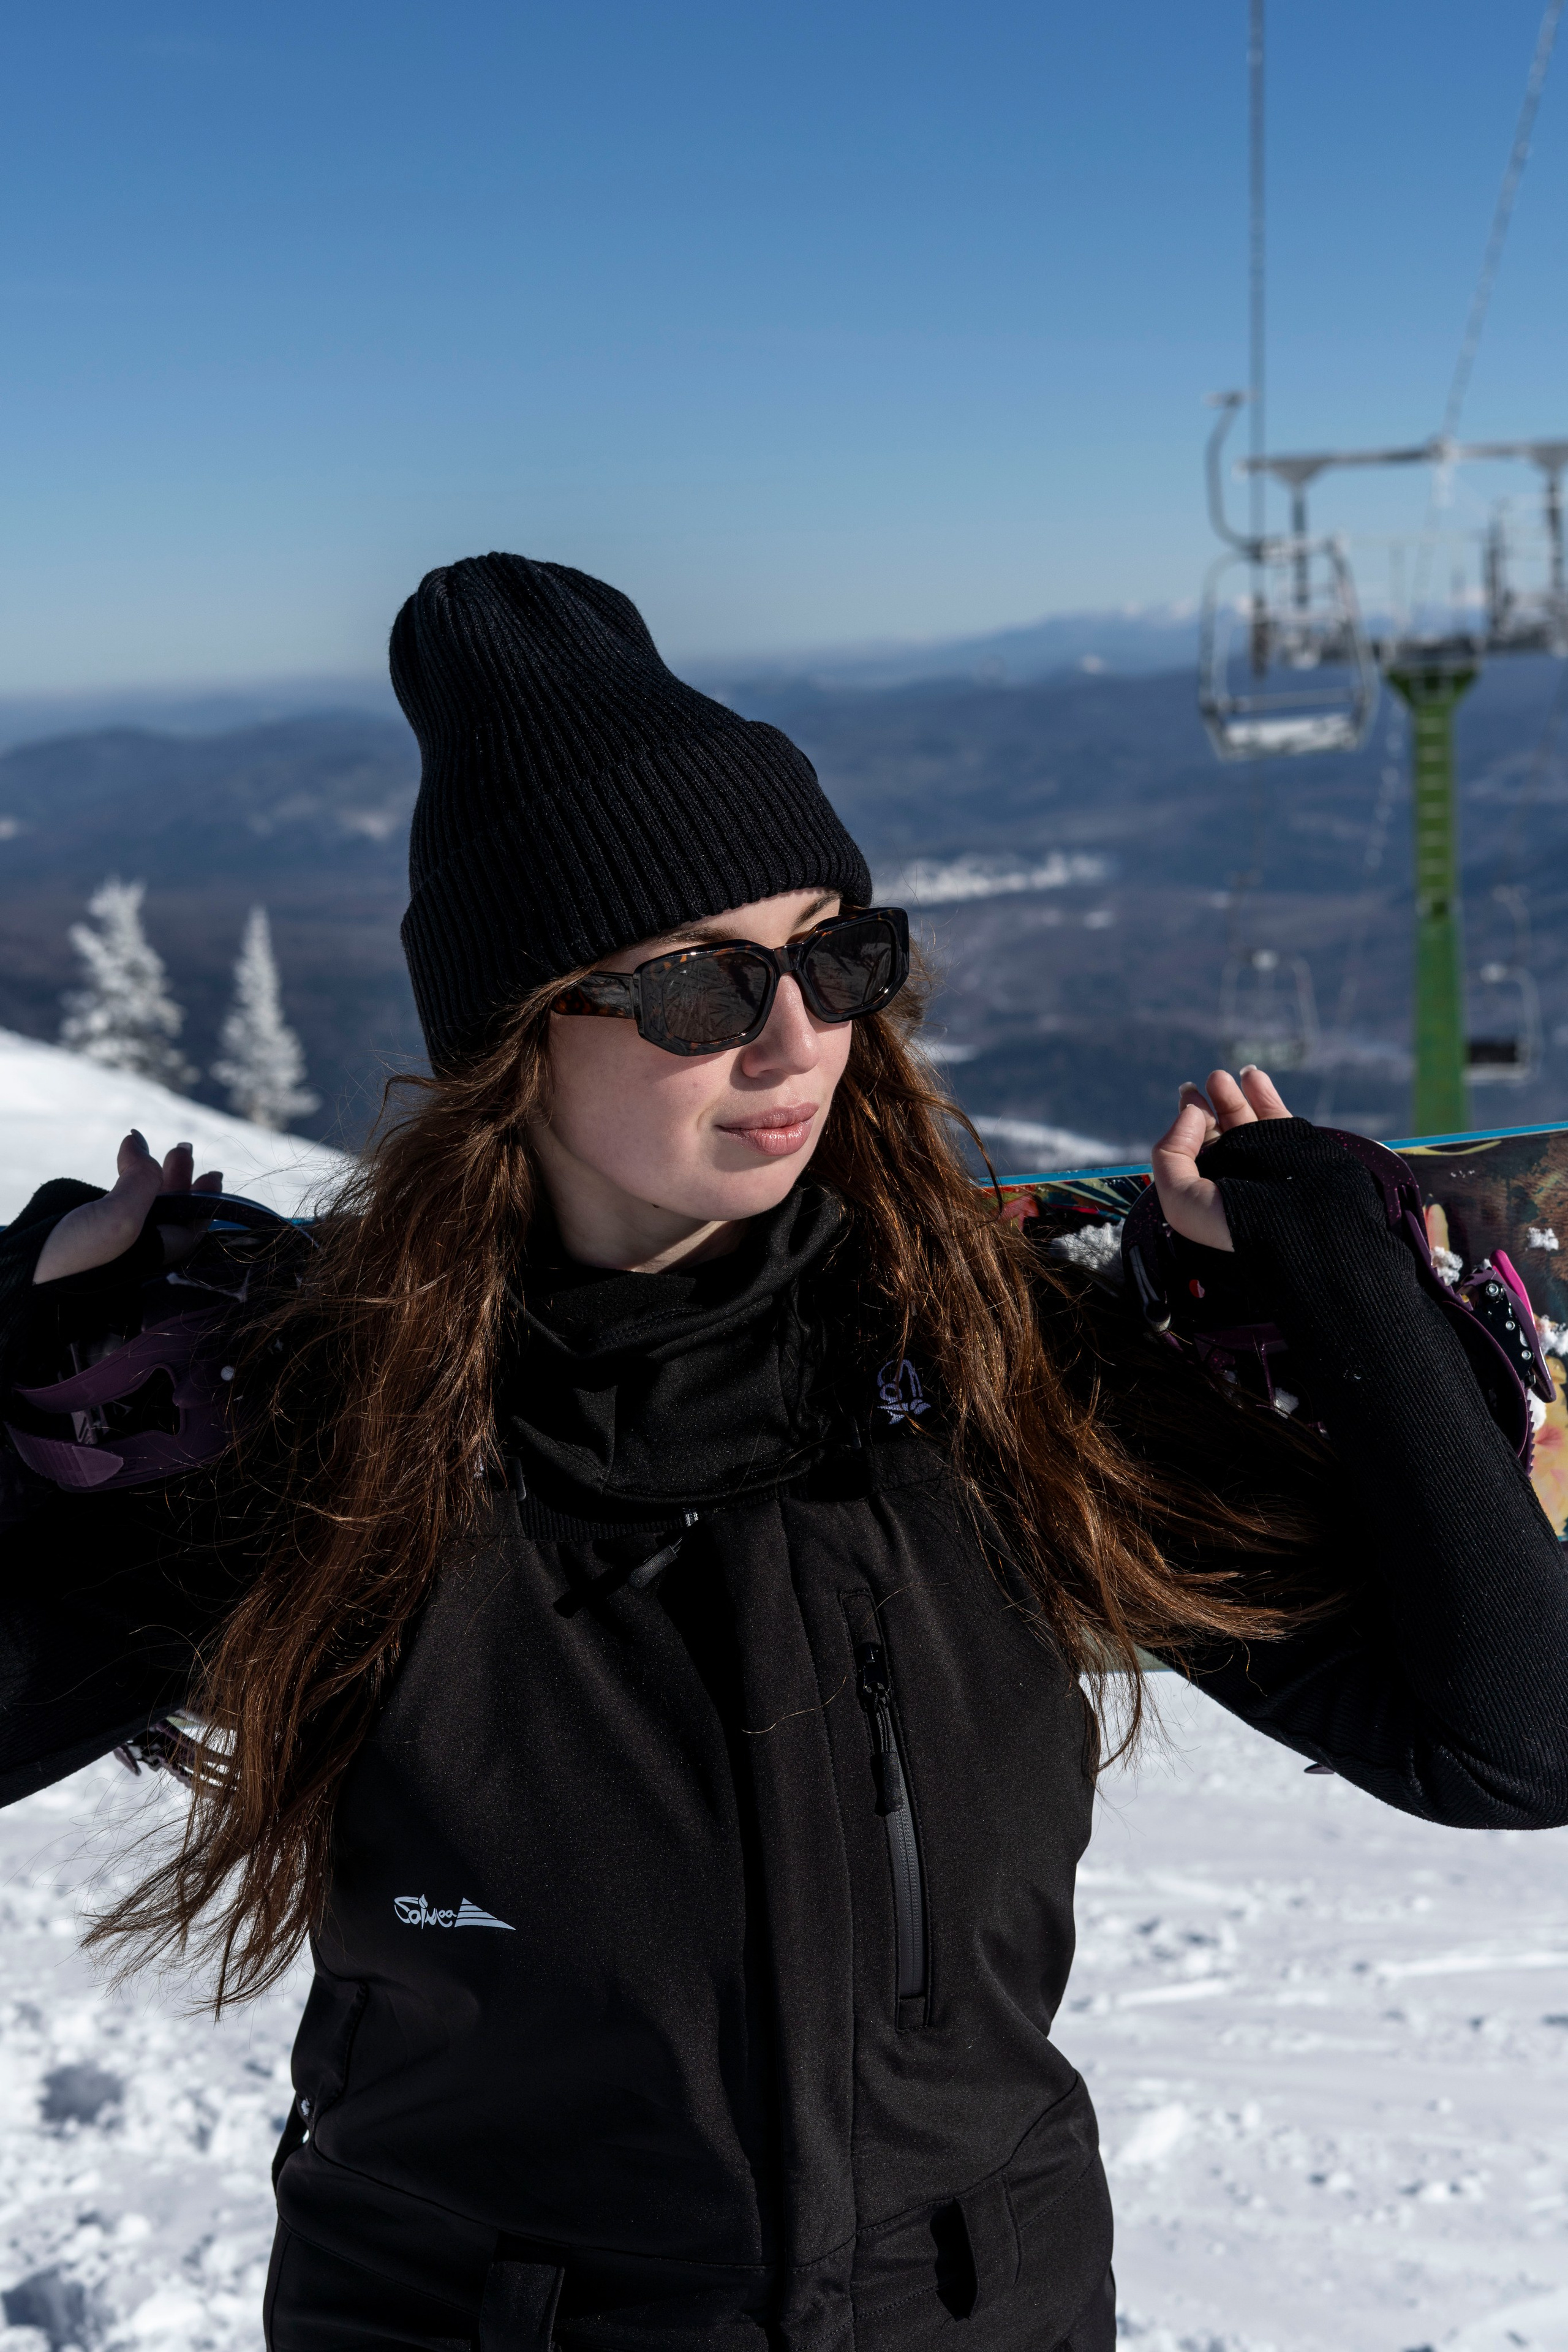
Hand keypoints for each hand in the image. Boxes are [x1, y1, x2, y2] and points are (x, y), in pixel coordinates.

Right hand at [32, 1132, 222, 1285]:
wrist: (25, 1273)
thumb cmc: (78, 1256)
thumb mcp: (121, 1217)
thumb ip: (142, 1180)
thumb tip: (141, 1145)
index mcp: (159, 1252)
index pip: (194, 1224)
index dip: (206, 1197)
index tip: (213, 1172)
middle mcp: (142, 1244)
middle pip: (173, 1208)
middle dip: (180, 1177)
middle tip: (183, 1148)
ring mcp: (115, 1234)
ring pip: (146, 1198)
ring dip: (156, 1171)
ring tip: (162, 1147)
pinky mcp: (90, 1223)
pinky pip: (120, 1195)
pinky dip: (128, 1173)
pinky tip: (127, 1153)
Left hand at [1151, 1066, 1291, 1253]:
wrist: (1293, 1226)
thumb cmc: (1232, 1221)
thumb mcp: (1179, 1196)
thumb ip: (1171, 1153)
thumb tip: (1192, 1113)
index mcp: (1210, 1190)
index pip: (1196, 1150)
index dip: (1188, 1121)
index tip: (1188, 1096)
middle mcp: (1238, 1174)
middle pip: (1220, 1131)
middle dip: (1209, 1104)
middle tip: (1199, 1084)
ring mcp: (1266, 1160)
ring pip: (1247, 1120)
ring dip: (1232, 1095)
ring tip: (1220, 1076)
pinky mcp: (1293, 1147)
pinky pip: (1276, 1115)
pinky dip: (1263, 1093)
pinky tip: (1252, 1075)